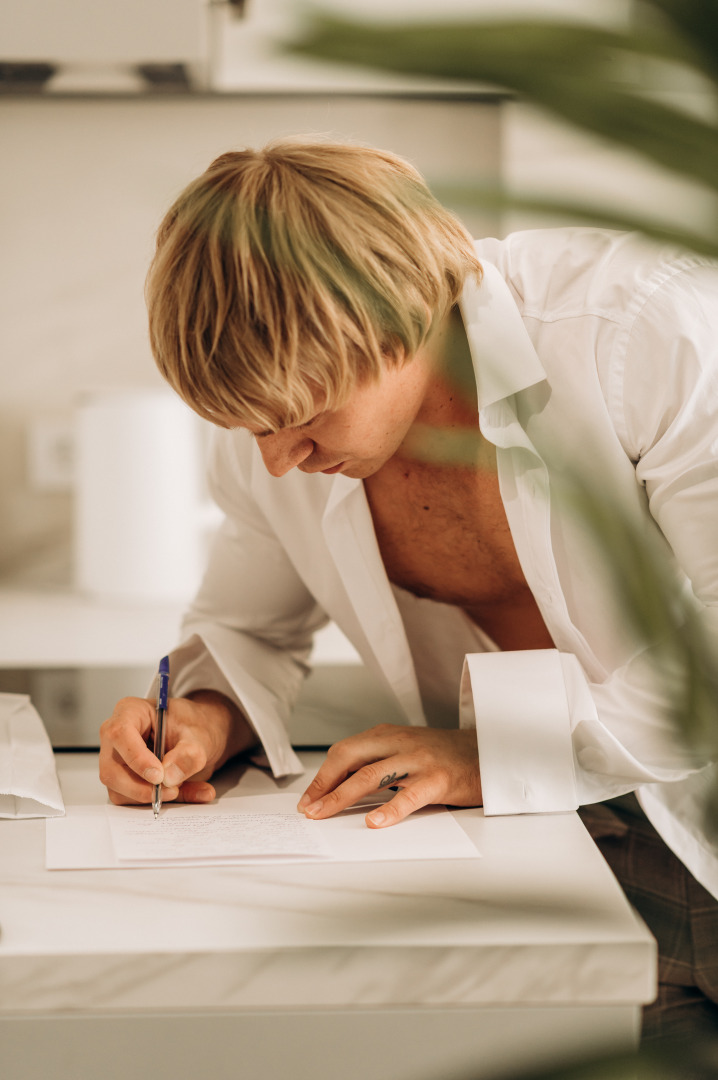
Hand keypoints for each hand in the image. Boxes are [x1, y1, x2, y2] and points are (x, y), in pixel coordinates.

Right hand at [98, 691, 255, 805]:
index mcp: (130, 711)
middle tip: (172, 790)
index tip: (159, 776)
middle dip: (141, 788)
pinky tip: (184, 792)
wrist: (199, 736)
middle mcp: (117, 737)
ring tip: (185, 788)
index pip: (120, 734)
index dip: (136, 758)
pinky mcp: (124, 781)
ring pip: (119, 791)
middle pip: (112, 770)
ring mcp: (117, 761)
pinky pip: (132, 800)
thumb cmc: (193, 725)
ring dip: (153, 797)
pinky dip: (159, 801)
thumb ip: (188, 754)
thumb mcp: (200, 735)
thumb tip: (169, 777)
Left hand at [297, 724, 480, 827]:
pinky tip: (374, 822)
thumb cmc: (443, 756)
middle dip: (324, 784)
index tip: (308, 798)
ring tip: (325, 814)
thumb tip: (340, 786)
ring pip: (371, 775)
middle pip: (350, 758)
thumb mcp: (406, 749)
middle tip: (309, 809)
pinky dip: (389, 810)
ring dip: (342, 796)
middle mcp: (399, 742)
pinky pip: (408, 795)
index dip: (323, 775)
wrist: (488, 751)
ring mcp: (418, 759)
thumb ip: (378, 761)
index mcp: (388, 734)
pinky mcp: (438, 779)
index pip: (344, 751)